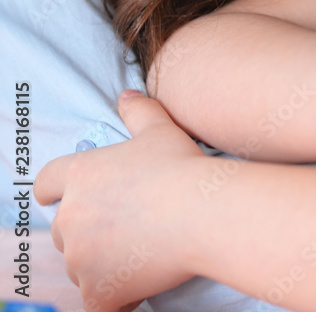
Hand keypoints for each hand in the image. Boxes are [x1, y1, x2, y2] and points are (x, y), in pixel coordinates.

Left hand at [34, 92, 204, 311]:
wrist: (202, 213)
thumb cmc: (180, 167)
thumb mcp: (160, 129)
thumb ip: (138, 110)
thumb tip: (126, 94)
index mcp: (80, 175)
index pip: (45, 183)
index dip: (55, 190)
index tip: (68, 197)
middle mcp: (71, 216)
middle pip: (63, 228)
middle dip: (86, 230)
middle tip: (124, 227)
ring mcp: (81, 258)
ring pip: (79, 265)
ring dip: (99, 264)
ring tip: (138, 254)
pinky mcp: (98, 291)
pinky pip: (96, 300)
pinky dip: (114, 297)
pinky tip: (138, 287)